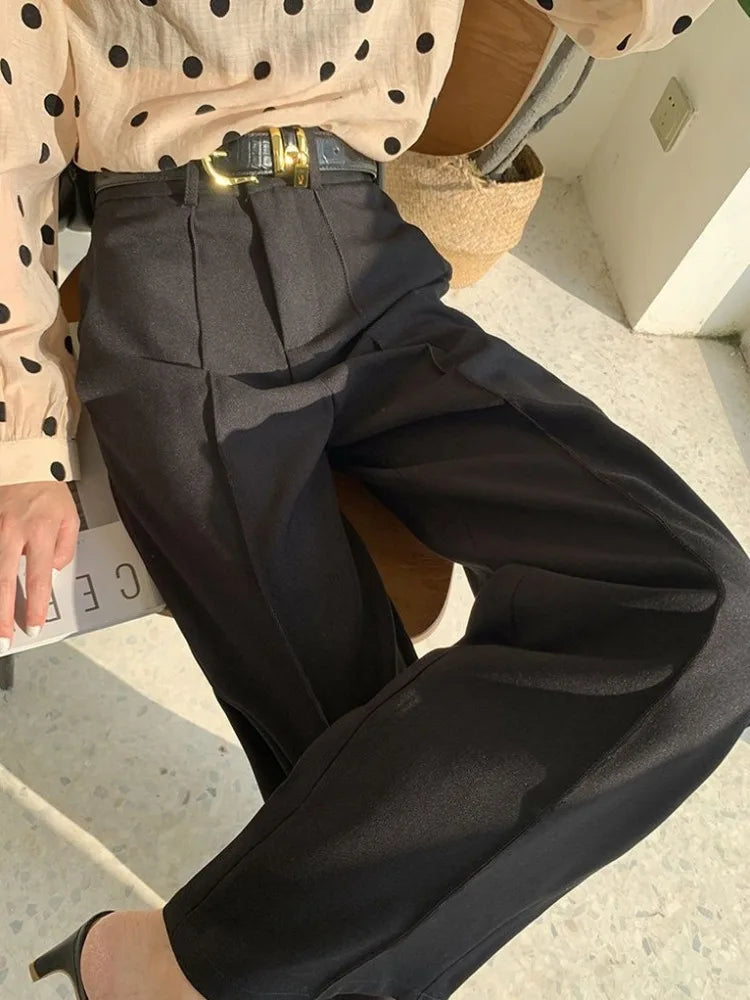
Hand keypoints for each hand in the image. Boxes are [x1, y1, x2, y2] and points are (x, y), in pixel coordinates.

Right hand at [0, 481, 79, 652]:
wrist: (22, 461)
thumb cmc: (47, 491)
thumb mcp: (69, 516)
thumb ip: (64, 547)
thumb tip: (52, 571)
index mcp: (40, 532)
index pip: (38, 578)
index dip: (34, 606)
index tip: (32, 627)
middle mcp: (12, 533)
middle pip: (3, 581)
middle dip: (1, 615)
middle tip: (1, 640)